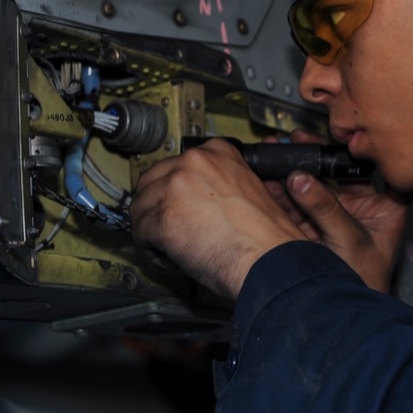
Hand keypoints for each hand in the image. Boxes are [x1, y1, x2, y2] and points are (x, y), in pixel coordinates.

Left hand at [130, 139, 306, 298]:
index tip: (179, 207)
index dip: (174, 192)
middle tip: (170, 231)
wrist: (272, 260)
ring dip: (152, 231)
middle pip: (150, 183)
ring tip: (175, 249)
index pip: (174, 165)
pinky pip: (140, 235)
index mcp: (217, 152)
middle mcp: (194, 161)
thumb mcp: (250, 190)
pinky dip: (154, 252)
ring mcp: (175, 187)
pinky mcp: (162, 217)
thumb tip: (195, 198)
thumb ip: (220, 184)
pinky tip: (174, 259)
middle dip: (156, 209)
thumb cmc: (267, 237)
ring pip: (140, 209)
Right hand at [265, 131, 409, 292]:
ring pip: (314, 185)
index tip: (334, 137)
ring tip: (275, 152)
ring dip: (294, 169)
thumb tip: (301, 179)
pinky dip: (281, 191)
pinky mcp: (313, 227)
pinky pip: (296, 204)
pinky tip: (268, 176)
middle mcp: (363, 207)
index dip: (354, 149)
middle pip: (338, 172)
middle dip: (314, 156)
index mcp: (386, 206)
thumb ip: (325, 209)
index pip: (374, 168)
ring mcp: (336, 215)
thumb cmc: (364, 284)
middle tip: (295, 140)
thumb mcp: (350, 241)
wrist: (341, 315)